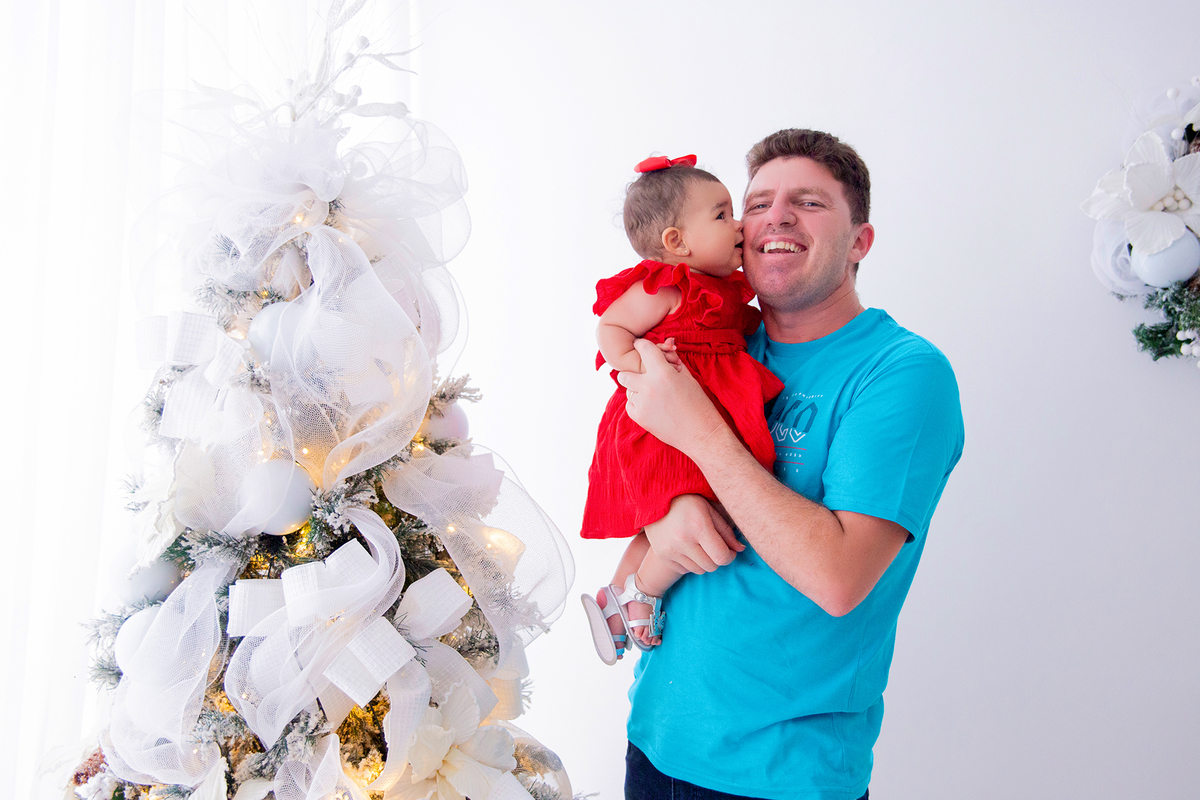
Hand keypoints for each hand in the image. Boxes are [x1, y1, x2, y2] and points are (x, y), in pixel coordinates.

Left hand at [618, 338, 723, 453]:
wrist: (700, 432)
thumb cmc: (698, 403)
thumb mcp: (688, 377)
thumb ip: (672, 359)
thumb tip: (666, 342)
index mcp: (663, 373)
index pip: (643, 348)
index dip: (642, 345)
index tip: (641, 346)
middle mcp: (648, 387)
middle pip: (624, 373)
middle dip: (633, 373)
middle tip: (644, 376)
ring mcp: (641, 404)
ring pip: (627, 390)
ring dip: (637, 389)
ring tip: (656, 395)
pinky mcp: (638, 417)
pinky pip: (630, 404)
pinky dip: (638, 403)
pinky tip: (654, 406)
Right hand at [643, 494, 743, 574]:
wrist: (654, 498)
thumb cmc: (687, 501)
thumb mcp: (709, 509)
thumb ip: (726, 531)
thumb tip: (740, 549)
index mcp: (698, 527)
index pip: (722, 557)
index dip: (730, 556)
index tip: (730, 550)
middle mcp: (683, 541)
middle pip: (711, 566)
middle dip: (718, 559)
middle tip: (716, 547)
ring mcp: (670, 550)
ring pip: (699, 570)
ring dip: (704, 561)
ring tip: (701, 546)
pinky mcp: (662, 555)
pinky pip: (684, 570)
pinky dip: (690, 563)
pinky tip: (688, 548)